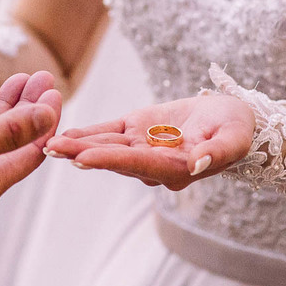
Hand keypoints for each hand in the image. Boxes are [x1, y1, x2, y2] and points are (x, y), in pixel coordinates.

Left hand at [43, 94, 255, 189]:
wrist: (235, 118)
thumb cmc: (238, 128)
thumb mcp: (235, 137)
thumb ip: (218, 152)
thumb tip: (198, 164)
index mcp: (175, 167)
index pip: (137, 163)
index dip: (109, 160)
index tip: (82, 158)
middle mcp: (154, 162)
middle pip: (113, 158)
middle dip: (81, 153)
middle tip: (49, 149)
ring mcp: (144, 146)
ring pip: (106, 145)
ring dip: (77, 145)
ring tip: (48, 143)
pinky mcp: (138, 129)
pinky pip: (109, 131)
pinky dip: (88, 132)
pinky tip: (64, 134)